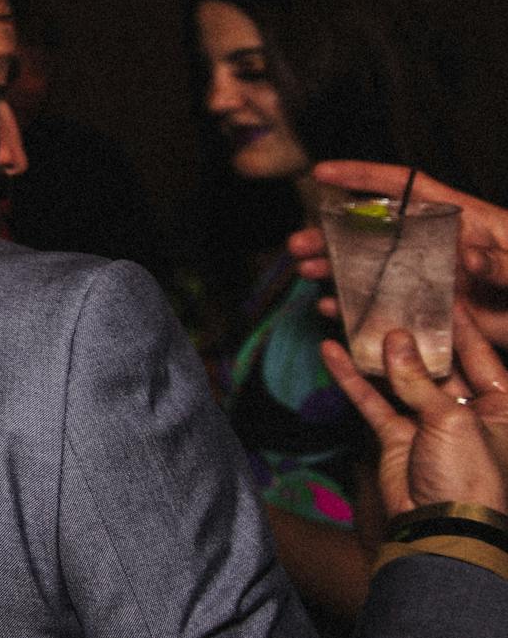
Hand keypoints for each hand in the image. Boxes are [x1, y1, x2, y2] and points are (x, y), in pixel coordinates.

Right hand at [292, 160, 507, 345]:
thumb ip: (503, 262)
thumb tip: (466, 253)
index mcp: (462, 220)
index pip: (407, 187)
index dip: (363, 177)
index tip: (321, 173)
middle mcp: (439, 246)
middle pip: (377, 230)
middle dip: (333, 234)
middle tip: (298, 244)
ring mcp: (436, 280)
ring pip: (375, 269)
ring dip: (337, 269)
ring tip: (306, 273)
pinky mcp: (439, 314)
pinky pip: (390, 309)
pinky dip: (360, 309)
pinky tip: (334, 309)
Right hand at [320, 307, 507, 517]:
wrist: (442, 531)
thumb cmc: (469, 477)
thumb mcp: (452, 421)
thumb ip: (419, 380)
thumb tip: (395, 339)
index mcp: (499, 405)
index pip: (478, 354)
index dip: (458, 323)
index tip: (437, 291)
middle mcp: (465, 409)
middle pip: (435, 362)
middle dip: (411, 333)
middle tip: (388, 297)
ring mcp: (428, 421)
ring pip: (399, 378)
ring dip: (375, 352)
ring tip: (353, 317)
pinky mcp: (397, 435)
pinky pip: (372, 400)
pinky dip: (351, 378)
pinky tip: (332, 352)